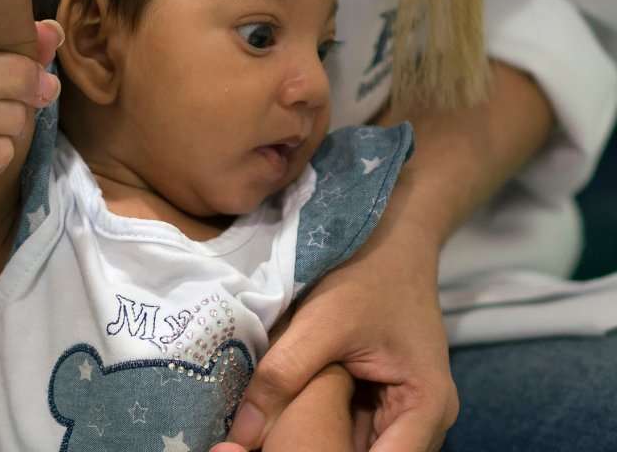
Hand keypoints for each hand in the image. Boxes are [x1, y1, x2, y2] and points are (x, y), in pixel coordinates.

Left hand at [214, 175, 458, 451]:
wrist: (390, 233)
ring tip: (271, 437)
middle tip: (265, 448)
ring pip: (357, 448)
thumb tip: (241, 435)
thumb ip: (282, 376)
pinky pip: (352, 427)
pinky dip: (320, 427)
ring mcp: (404, 408)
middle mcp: (422, 419)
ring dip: (317, 445)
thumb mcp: (322, 322)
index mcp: (423, 406)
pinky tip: (284, 421)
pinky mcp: (382, 394)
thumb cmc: (367, 271)